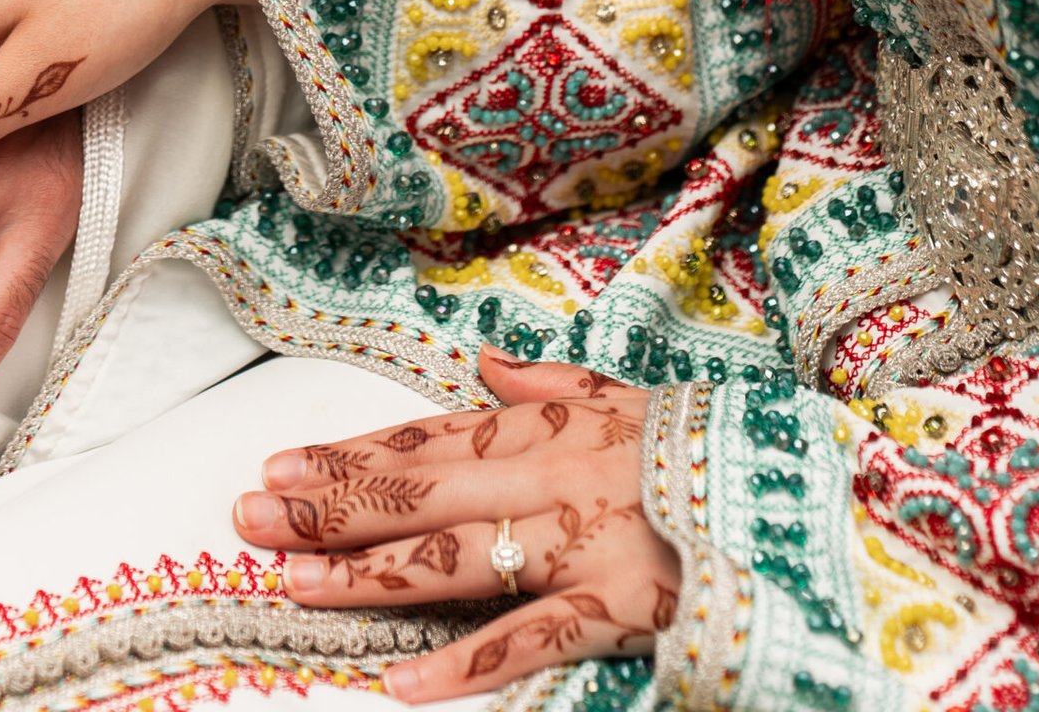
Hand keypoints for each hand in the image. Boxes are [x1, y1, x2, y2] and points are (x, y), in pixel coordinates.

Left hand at [232, 351, 679, 700]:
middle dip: (326, 510)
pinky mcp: (616, 607)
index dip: (344, 456)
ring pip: (452, 559)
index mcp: (540, 427)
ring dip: (366, 576)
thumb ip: (548, 382)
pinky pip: (530, 639)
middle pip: (415, 495)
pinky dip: (467, 665)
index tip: (277, 465)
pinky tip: (406, 685)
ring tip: (293, 585)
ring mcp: (577, 542)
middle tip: (247, 519)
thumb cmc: (700, 446)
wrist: (792, 490)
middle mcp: (545, 476)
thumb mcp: (623, 396)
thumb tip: (483, 360)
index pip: (421, 443)